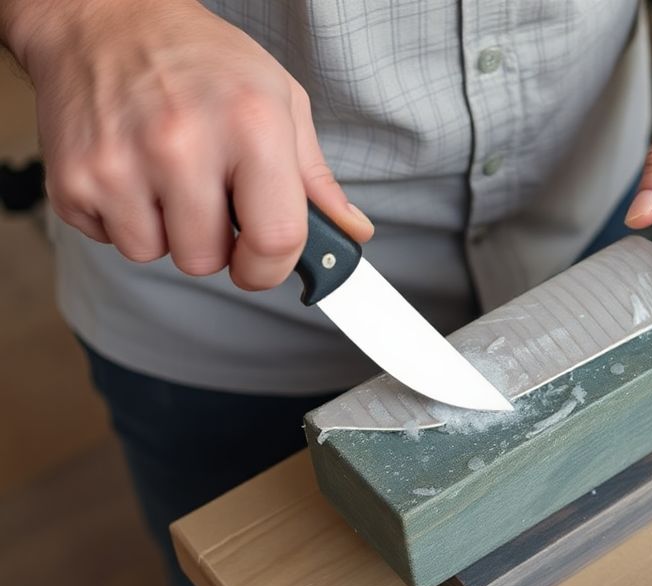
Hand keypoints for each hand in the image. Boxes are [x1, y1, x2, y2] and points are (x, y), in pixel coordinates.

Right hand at [5, 0, 372, 289]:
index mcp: (250, 125)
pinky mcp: (72, 177)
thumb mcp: (279, 99)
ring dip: (165, 231)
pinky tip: (132, 171)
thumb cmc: (199, 58)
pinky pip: (109, 238)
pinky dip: (122, 217)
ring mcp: (120, 162)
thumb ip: (315, 176)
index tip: (264, 262)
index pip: (275, 239)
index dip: (273, 267)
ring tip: (167, 178)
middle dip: (213, 242)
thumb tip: (350, 232)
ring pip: (154, 254)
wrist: (105, 20)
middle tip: (208, 197)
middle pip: (207, 260)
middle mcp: (183, 143)